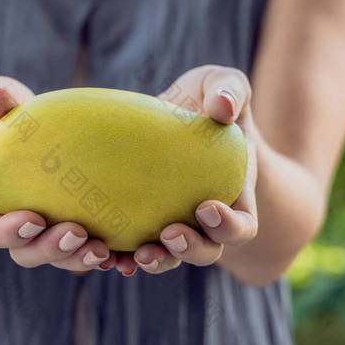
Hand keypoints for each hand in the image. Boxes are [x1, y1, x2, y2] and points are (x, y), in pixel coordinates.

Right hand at [0, 76, 120, 272]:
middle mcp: (20, 228)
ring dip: (80, 258)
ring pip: (61, 259)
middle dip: (49, 250)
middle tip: (76, 233)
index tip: (32, 217)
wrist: (37, 128)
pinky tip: (127, 251)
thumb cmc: (7, 115)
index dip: (6, 233)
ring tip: (104, 249)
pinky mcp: (82, 229)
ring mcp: (51, 232)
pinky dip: (109, 255)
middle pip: (27, 253)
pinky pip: (91, 250)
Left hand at [128, 65, 258, 273]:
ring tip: (133, 257)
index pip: (242, 226)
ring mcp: (173, 222)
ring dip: (154, 261)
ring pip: (169, 258)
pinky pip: (133, 247)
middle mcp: (203, 218)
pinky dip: (121, 255)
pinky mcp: (142, 220)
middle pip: (206, 251)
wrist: (177, 113)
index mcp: (232, 194)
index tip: (206, 206)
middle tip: (168, 234)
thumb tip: (222, 108)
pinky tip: (103, 253)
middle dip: (189, 250)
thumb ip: (230, 90)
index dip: (229, 226)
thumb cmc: (205, 100)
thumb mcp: (221, 83)